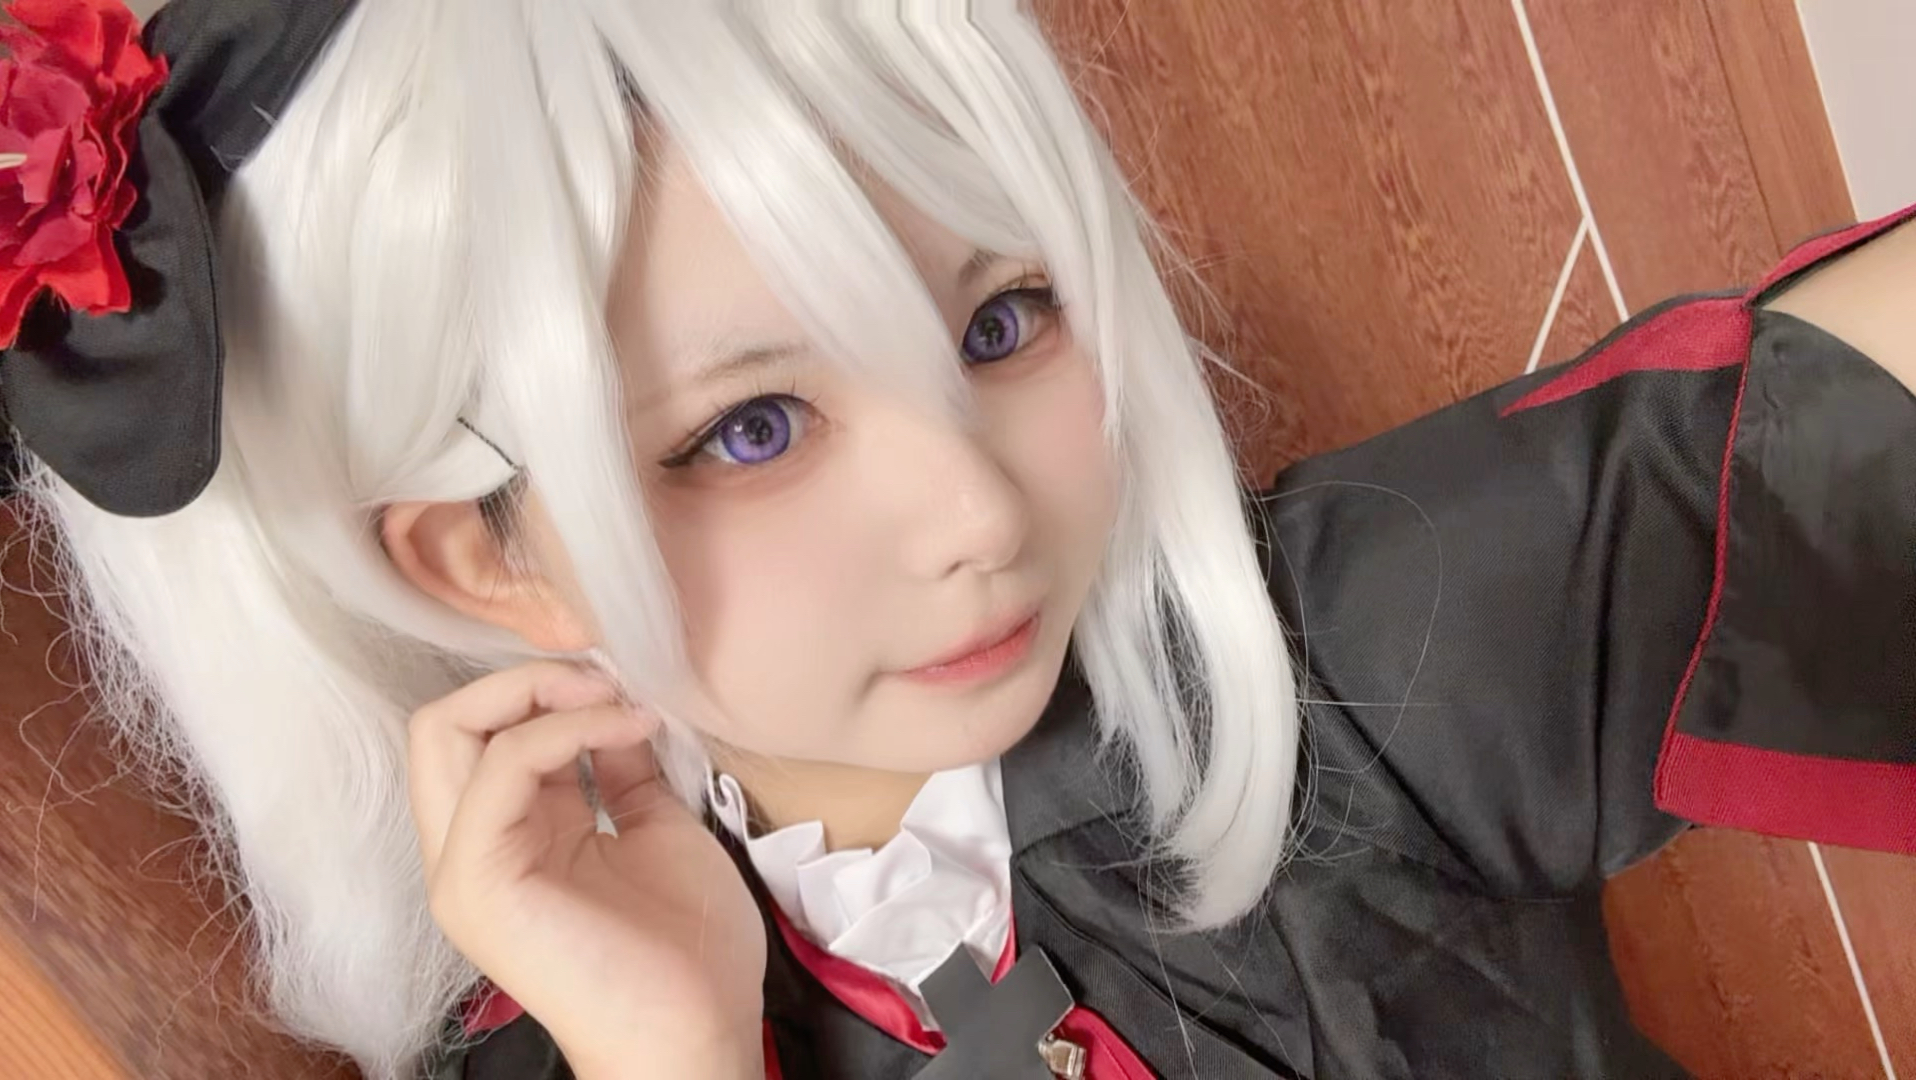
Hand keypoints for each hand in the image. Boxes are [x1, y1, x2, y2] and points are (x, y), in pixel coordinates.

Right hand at [407, 661, 764, 1076]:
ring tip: (619, 704)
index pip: (483, 732)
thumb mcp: (655, 827)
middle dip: (523, 679)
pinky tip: (626, 730)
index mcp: (510, 836)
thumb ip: (622, 769)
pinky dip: (563, 731)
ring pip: (445, 730)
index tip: (621, 683)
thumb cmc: (687, 951)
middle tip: (603, 681)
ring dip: (540, 693)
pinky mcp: (479, 880)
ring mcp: (465, 866)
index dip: (545, 689)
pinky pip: (499, 769)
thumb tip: (618, 707)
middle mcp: (471, 848)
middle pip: (444, 723)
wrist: (697, 1031)